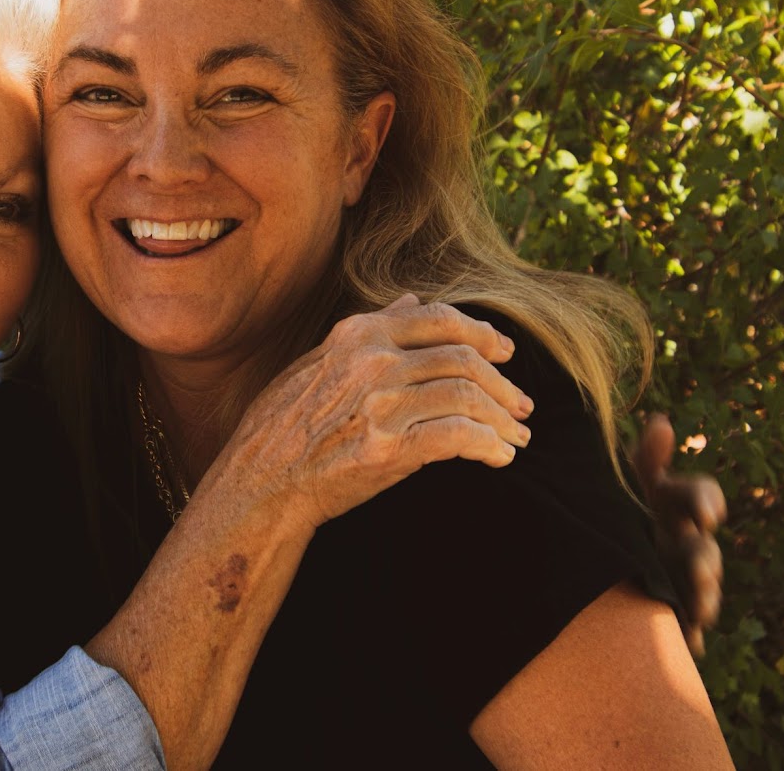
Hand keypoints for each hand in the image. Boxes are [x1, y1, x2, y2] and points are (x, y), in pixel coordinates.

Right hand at [212, 295, 533, 531]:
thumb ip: (369, 330)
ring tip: (517, 437)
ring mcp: (381, 404)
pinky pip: (458, 438)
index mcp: (358, 335)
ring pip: (467, 397)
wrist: (259, 482)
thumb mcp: (318, 361)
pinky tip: (499, 458)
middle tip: (523, 405)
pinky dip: (488, 445)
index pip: (440, 319)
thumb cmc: (283, 425)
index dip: (482, 334)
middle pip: (463, 359)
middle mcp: (373, 361)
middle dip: (503, 384)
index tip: (506, 353)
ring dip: (503, 419)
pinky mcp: (388, 449)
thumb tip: (411, 300)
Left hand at [632, 414, 727, 657]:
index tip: (707, 514)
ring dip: (706, 597)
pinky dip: (690, 635)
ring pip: (702, 589)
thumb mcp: (623, 481)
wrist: (588, 552)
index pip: (699, 496)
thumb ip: (644, 459)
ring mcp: (680, 577)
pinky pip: (687, 627)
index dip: (706, 502)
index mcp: (673, 504)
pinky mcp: (670, 610)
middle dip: (706, 558)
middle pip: (705, 549)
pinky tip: (692, 643)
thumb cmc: (612, 505)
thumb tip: (661, 422)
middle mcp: (684, 540)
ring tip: (703, 607)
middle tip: (700, 563)